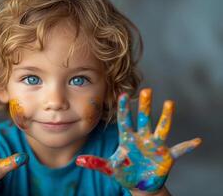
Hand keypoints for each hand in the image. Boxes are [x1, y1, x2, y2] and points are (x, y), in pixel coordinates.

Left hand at [76, 88, 200, 192]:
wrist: (139, 185)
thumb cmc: (124, 173)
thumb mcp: (110, 168)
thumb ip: (96, 163)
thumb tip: (78, 160)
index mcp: (128, 139)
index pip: (124, 121)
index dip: (123, 109)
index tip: (120, 95)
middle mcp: (142, 138)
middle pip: (144, 119)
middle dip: (145, 106)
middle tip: (146, 90)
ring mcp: (155, 146)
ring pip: (161, 128)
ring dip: (166, 117)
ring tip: (170, 103)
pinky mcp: (166, 156)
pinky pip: (179, 150)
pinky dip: (187, 146)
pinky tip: (197, 141)